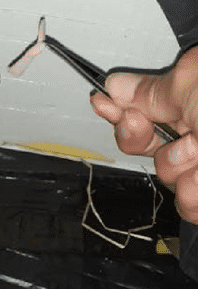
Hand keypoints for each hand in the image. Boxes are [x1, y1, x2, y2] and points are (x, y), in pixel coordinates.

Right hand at [90, 45, 197, 223]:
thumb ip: (150, 89)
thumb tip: (114, 84)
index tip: (100, 102)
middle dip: (144, 140)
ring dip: (179, 170)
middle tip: (169, 131)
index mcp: (194, 97)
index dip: (117, 105)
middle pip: (143, 141)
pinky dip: (194, 198)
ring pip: (164, 176)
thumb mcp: (193, 83)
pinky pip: (186, 205)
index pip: (141, 104)